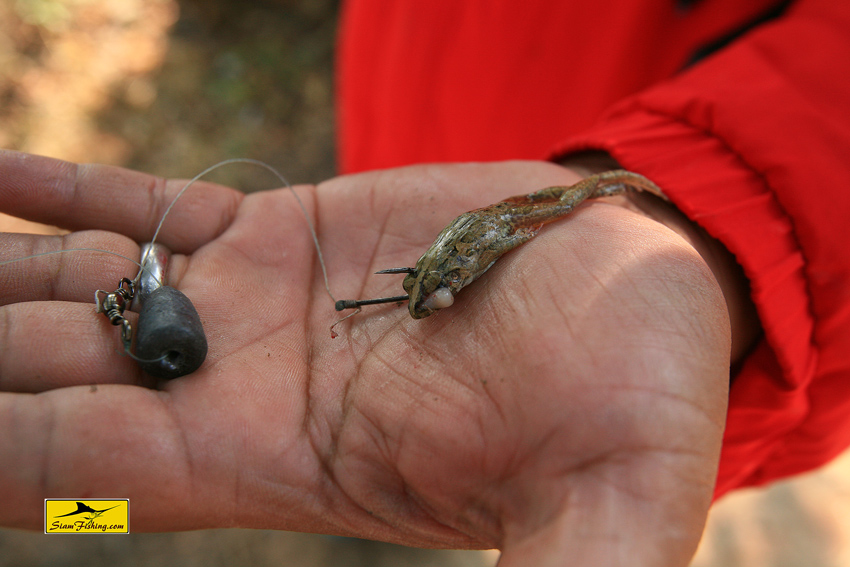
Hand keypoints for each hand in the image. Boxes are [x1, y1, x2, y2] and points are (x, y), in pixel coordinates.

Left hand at [0, 150, 729, 565]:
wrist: (645, 290)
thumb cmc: (639, 402)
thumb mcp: (614, 509)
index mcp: (275, 465)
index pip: (71, 470)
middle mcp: (235, 392)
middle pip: (39, 376)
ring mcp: (248, 305)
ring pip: (76, 291)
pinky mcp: (280, 232)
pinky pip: (146, 211)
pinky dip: (67, 192)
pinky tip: (1, 173)